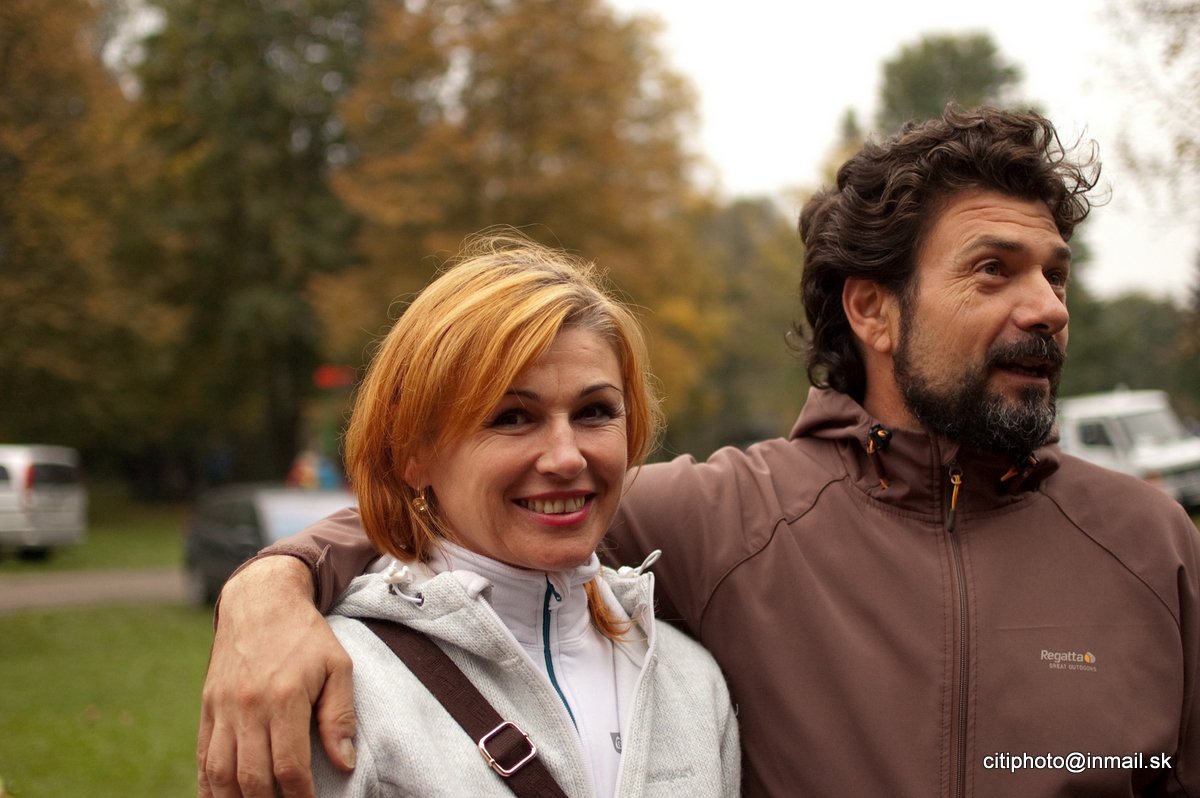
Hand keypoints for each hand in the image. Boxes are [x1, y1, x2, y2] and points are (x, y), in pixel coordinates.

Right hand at [197, 556, 356, 796]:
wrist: (260, 601)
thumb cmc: (305, 635)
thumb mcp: (337, 666)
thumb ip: (340, 715)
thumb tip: (344, 763)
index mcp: (284, 697)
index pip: (289, 765)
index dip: (300, 795)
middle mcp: (248, 706)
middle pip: (252, 777)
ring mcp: (222, 708)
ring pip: (220, 773)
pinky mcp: (207, 708)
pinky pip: (203, 757)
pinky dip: (208, 786)